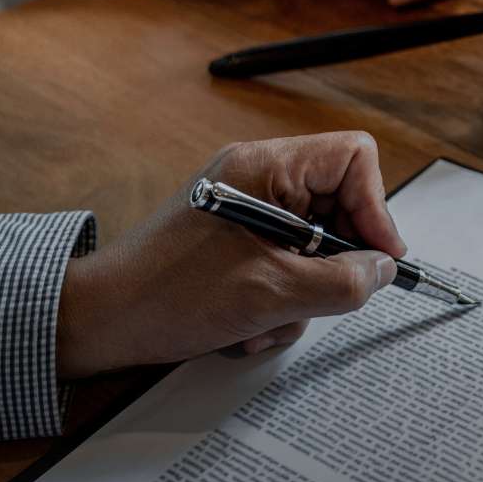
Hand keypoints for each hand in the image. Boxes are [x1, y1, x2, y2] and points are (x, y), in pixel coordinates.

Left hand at [56, 133, 406, 377]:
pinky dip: (281, 296)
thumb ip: (343, 281)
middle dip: (335, 260)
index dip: (376, 208)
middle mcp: (259, 176)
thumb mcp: (272, 294)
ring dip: (304, 289)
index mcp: (266, 167)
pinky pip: (288, 259)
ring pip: (317, 241)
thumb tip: (383, 270)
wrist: (99, 321)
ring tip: (268, 317)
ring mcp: (248, 207)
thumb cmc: (168, 295)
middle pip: (340, 203)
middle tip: (325, 296)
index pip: (354, 159)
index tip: (379, 258)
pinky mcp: (239, 237)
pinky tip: (249, 322)